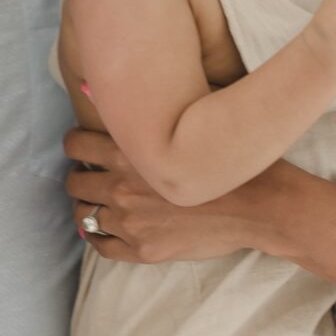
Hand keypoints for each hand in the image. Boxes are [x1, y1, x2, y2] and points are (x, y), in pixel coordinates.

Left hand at [66, 125, 264, 262]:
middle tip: (91, 177)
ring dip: (87, 207)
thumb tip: (97, 86)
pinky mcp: (144, 250)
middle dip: (81, 177)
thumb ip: (148, 107)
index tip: (84, 148)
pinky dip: (98, 236)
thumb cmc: (228, 157)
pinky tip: (105, 230)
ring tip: (98, 204)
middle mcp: (122, 187)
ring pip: (84, 215)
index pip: (76, 145)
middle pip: (76, 182)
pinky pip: (102, 246)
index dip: (77, 145)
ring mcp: (131, 222)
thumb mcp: (190, 119)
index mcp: (128, 152)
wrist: (260, 205)